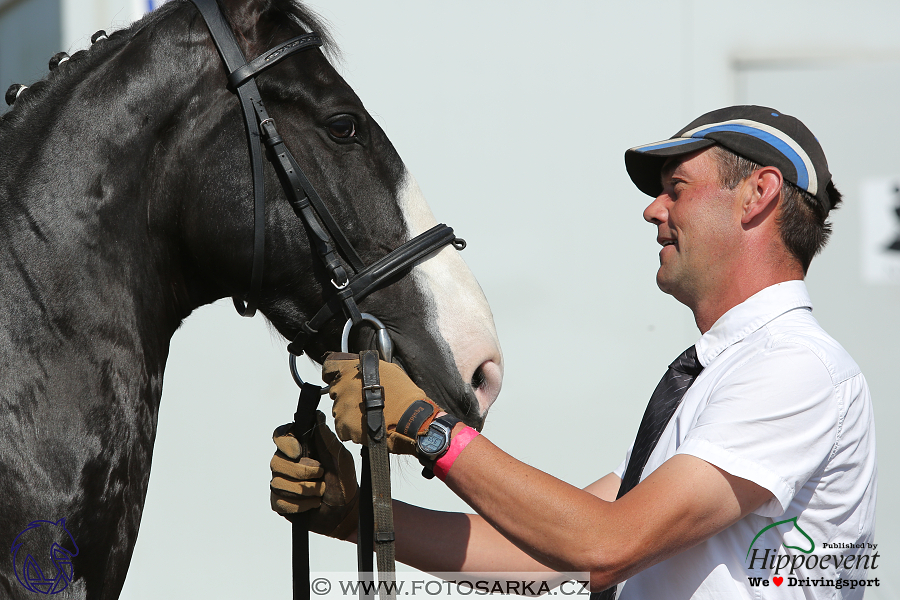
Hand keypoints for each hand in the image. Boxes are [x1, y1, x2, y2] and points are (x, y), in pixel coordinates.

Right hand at [270, 411, 358, 539]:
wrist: (345, 509)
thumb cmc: (344, 479)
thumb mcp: (341, 456)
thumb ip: (327, 437)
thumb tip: (318, 415)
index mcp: (300, 447)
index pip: (280, 436)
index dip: (285, 443)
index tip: (298, 452)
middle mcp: (286, 463)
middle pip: (277, 462)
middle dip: (302, 471)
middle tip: (320, 474)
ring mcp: (281, 483)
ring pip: (278, 483)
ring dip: (305, 489)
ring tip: (320, 492)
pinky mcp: (280, 503)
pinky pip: (280, 502)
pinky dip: (300, 505)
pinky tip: (312, 504)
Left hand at [323, 352, 442, 454]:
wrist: (410, 419)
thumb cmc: (404, 395)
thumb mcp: (388, 369)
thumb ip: (369, 368)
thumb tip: (363, 368)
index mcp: (351, 370)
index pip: (329, 366)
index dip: (333, 372)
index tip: (336, 377)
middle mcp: (342, 386)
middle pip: (336, 391)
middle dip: (347, 396)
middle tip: (365, 402)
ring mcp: (341, 407)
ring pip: (340, 410)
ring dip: (350, 413)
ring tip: (370, 415)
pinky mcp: (343, 425)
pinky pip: (343, 427)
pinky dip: (352, 429)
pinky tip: (367, 426)